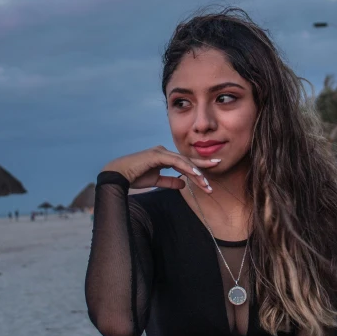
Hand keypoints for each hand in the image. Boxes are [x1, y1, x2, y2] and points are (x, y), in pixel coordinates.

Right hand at [101, 145, 218, 193]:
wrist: (118, 176)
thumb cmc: (134, 177)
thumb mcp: (156, 181)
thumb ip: (169, 181)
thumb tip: (183, 184)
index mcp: (164, 157)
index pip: (185, 163)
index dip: (198, 169)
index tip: (209, 176)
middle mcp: (164, 152)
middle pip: (187, 160)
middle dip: (203, 166)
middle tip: (218, 165)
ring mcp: (161, 152)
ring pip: (184, 161)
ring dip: (197, 172)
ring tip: (207, 182)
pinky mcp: (157, 155)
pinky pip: (176, 161)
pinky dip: (187, 168)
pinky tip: (196, 175)